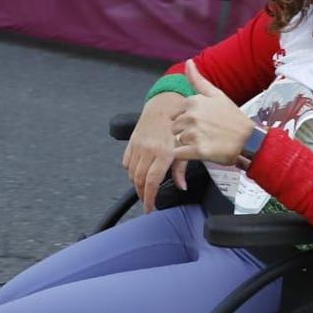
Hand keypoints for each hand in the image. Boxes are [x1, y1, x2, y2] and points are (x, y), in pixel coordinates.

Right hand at [122, 92, 186, 212]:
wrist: (165, 104)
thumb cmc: (179, 126)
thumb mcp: (185, 148)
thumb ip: (181, 169)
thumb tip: (181, 187)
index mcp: (163, 153)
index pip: (152, 182)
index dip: (149, 198)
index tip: (149, 208)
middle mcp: (148, 150)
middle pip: (140, 180)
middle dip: (142, 195)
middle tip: (147, 202)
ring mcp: (138, 146)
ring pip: (131, 173)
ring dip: (136, 184)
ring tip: (143, 190)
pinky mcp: (132, 142)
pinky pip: (126, 162)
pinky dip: (130, 171)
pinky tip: (137, 174)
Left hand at [172, 61, 255, 166]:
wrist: (250, 141)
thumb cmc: (233, 119)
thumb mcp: (217, 95)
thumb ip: (198, 80)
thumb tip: (188, 62)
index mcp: (194, 101)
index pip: (177, 113)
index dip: (187, 120)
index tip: (203, 123)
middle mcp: (192, 115)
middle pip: (175, 127)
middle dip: (185, 132)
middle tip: (204, 134)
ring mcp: (194, 133)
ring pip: (176, 140)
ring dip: (186, 144)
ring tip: (204, 142)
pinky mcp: (197, 150)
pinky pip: (178, 153)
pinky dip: (185, 155)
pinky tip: (199, 151)